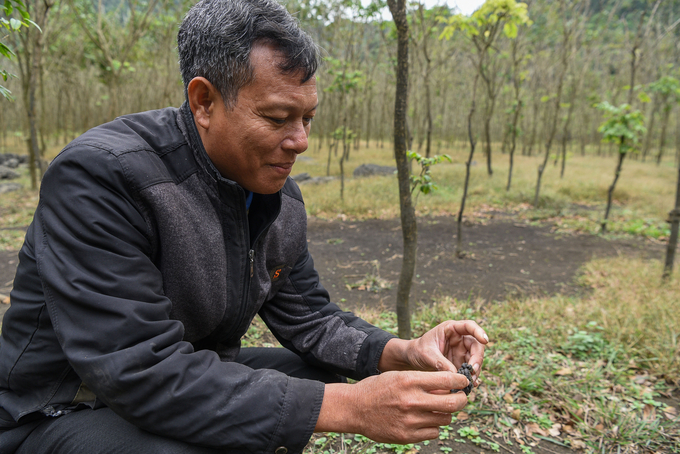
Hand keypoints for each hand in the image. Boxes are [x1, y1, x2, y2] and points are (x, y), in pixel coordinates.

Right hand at [316, 371, 469, 443]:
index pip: (447, 380)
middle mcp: (412, 400)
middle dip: (461, 400)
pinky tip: (422, 420)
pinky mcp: (407, 436)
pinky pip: (433, 433)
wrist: (355, 408)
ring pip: (445, 419)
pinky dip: (432, 427)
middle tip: (460, 398)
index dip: (460, 381)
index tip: (463, 382)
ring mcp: (410, 420)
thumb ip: (423, 382)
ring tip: (434, 409)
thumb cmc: (379, 388)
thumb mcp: (399, 376)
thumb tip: (449, 387)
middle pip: (453, 403)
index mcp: (409, 380)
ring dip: (444, 413)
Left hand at [379, 321, 487, 383]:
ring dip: (475, 371)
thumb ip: (441, 363)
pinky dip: (471, 377)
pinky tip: (469, 386)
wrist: (412, 359)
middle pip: (476, 346)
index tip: (485, 340)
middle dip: (477, 359)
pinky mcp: (460, 363)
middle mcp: (459, 339)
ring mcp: (461, 351)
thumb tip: (455, 376)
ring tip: (469, 382)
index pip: (469, 326)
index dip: (479, 332)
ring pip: (475, 359)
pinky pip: (470, 370)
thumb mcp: (427, 354)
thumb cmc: (418, 350)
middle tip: (473, 371)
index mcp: (451, 329)